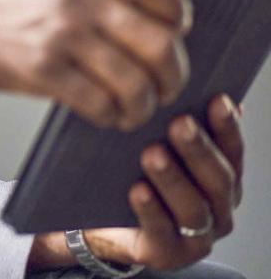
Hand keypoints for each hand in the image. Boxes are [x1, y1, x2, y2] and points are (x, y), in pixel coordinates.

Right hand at [0, 0, 192, 129]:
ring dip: (145, 101)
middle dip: (172, 71)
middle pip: (158, 40)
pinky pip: (99, 103)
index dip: (177, 6)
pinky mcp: (42, 72)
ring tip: (137, 103)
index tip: (176, 23)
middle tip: (166, 79)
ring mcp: (61, 36)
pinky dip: (113, 115)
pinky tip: (107, 112)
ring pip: (134, 80)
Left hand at [83, 94, 243, 270]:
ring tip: (151, 153)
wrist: (102, 217)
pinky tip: (138, 189)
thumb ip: (178, 117)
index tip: (216, 99)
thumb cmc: (133, 169)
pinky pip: (162, 233)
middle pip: (218, 179)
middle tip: (179, 123)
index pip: (232, 150)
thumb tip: (195, 80)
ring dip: (173, 179)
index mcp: (222, 177)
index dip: (227, 126)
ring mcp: (196, 236)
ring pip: (193, 207)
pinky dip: (151, 211)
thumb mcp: (156, 139)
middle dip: (199, 149)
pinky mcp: (168, 255)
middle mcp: (217, 207)